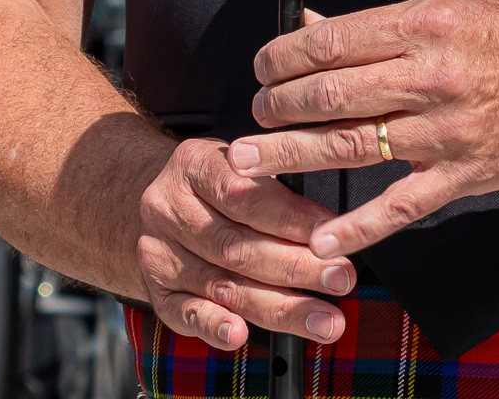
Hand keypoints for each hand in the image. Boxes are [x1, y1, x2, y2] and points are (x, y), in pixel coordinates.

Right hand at [137, 135, 357, 347]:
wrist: (161, 199)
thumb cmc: (216, 180)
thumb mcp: (241, 162)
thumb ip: (275, 187)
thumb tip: (331, 226)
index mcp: (194, 164)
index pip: (245, 195)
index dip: (292, 218)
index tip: (334, 233)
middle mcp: (169, 209)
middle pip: (238, 246)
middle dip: (297, 267)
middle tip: (341, 279)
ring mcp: (158, 254)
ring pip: (223, 284)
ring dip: (278, 307)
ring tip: (322, 319)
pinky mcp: (157, 291)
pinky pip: (185, 314)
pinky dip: (214, 326)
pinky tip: (240, 335)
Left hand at [227, 0, 498, 257]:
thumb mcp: (451, 10)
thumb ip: (381, 27)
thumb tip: (313, 30)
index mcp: (427, 25)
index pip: (333, 41)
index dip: (284, 57)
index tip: (263, 66)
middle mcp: (432, 75)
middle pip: (331, 94)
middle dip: (277, 107)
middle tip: (252, 114)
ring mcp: (446, 130)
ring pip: (350, 146)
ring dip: (291, 155)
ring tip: (250, 161)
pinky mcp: (463, 173)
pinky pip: (400, 205)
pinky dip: (358, 226)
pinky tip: (323, 239)